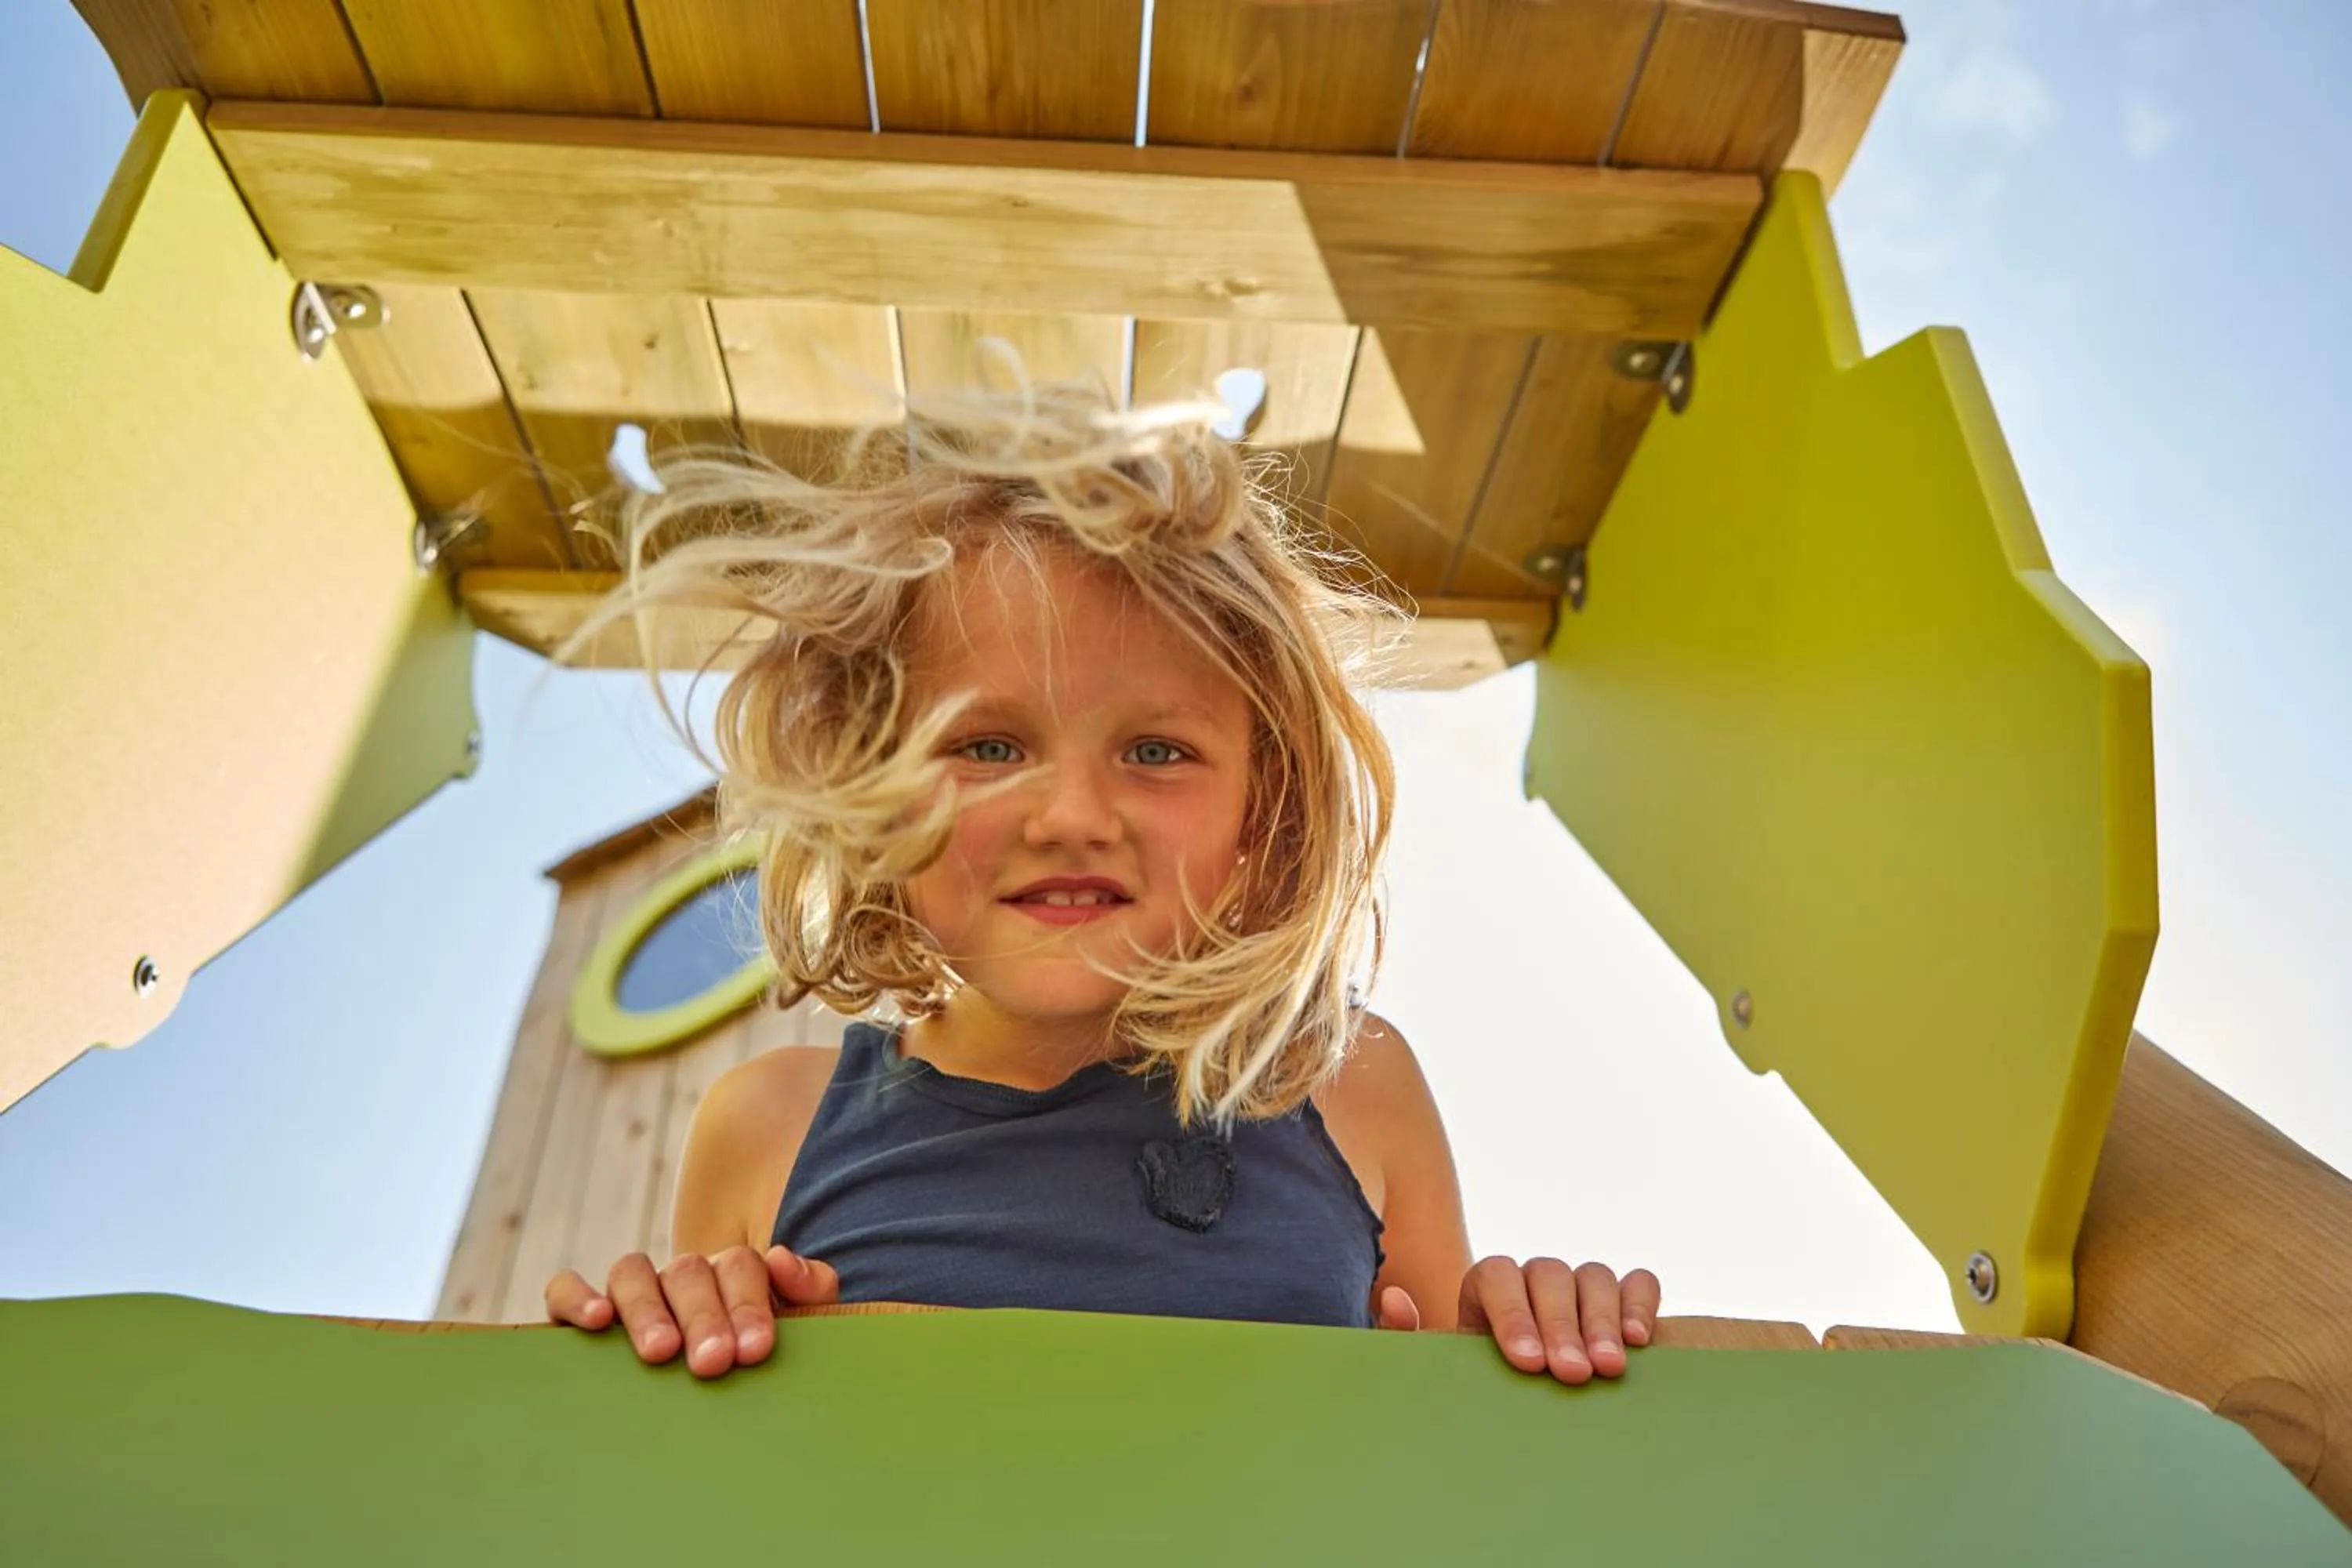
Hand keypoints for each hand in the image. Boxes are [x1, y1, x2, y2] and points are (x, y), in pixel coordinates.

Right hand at [545, 1244, 839, 1378]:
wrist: (707, 1401)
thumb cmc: (754, 1363)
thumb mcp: (797, 1329)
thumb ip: (811, 1292)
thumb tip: (783, 1259)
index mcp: (731, 1275)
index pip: (740, 1266)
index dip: (749, 1304)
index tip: (755, 1350)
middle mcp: (680, 1277)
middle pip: (687, 1271)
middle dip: (703, 1316)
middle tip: (713, 1362)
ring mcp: (632, 1291)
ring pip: (631, 1272)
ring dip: (646, 1309)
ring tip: (660, 1351)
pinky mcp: (578, 1311)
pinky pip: (564, 1289)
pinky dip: (576, 1296)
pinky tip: (596, 1321)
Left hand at [1378, 1256, 1660, 1384]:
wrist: (1521, 1400)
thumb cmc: (1478, 1383)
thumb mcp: (1441, 1367)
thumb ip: (1407, 1337)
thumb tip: (1392, 1299)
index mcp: (1487, 1287)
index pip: (1497, 1275)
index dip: (1513, 1314)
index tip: (1527, 1363)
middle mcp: (1535, 1277)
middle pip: (1549, 1275)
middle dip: (1561, 1326)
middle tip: (1573, 1374)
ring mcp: (1580, 1284)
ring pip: (1593, 1276)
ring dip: (1602, 1321)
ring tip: (1608, 1369)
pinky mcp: (1623, 1297)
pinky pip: (1638, 1282)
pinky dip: (1640, 1304)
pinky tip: (1638, 1341)